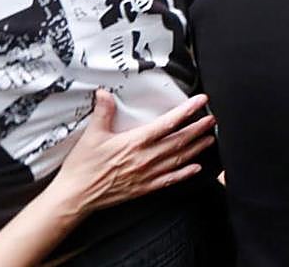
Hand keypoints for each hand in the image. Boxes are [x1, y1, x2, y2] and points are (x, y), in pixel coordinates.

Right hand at [47, 90, 215, 217]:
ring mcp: (146, 174)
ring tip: (210, 139)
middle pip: (179, 141)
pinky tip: (196, 168)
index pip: (167, 123)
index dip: (186, 111)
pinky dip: (185, 173)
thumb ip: (103, 112)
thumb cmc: (83, 167)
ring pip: (178, 159)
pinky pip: (170, 180)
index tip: (200, 101)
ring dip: (196, 148)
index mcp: (135, 142)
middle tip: (212, 119)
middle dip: (198, 128)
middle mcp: (145, 158)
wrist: (75, 196)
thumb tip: (104, 93)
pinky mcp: (144, 188)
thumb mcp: (92, 135)